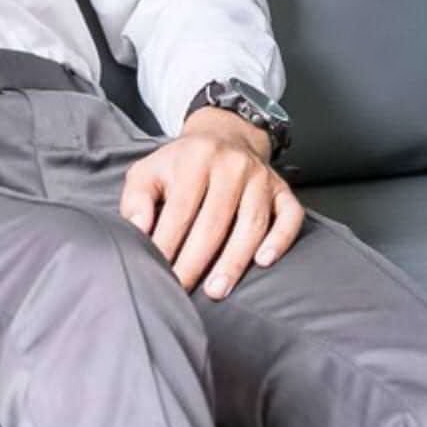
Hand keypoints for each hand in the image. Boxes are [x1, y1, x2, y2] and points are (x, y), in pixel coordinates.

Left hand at [119, 110, 304, 296]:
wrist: (225, 136)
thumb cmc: (180, 165)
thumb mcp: (148, 171)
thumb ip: (136, 199)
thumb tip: (138, 229)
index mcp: (195, 159)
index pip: (180, 210)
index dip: (167, 244)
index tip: (157, 273)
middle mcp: (231, 166)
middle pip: (215, 221)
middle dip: (197, 261)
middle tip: (183, 290)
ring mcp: (261, 178)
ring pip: (251, 224)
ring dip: (234, 261)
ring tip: (217, 290)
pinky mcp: (282, 190)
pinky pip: (289, 216)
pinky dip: (280, 240)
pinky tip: (264, 262)